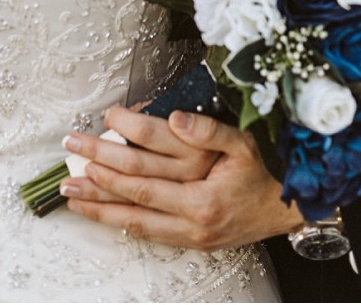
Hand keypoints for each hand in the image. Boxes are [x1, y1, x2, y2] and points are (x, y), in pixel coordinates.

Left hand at [61, 107, 302, 249]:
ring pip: (136, 224)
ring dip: (101, 211)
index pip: (143, 174)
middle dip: (95, 183)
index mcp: (201, 195)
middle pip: (133, 199)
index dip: (111, 159)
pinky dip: (124, 225)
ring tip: (72, 197)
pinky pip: (151, 235)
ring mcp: (192, 236)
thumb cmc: (270, 170)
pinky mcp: (195, 242)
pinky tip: (108, 216)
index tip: (88, 141)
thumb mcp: (245, 143)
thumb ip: (209, 129)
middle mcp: (192, 221)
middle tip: (65, 170)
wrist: (294, 208)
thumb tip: (175, 118)